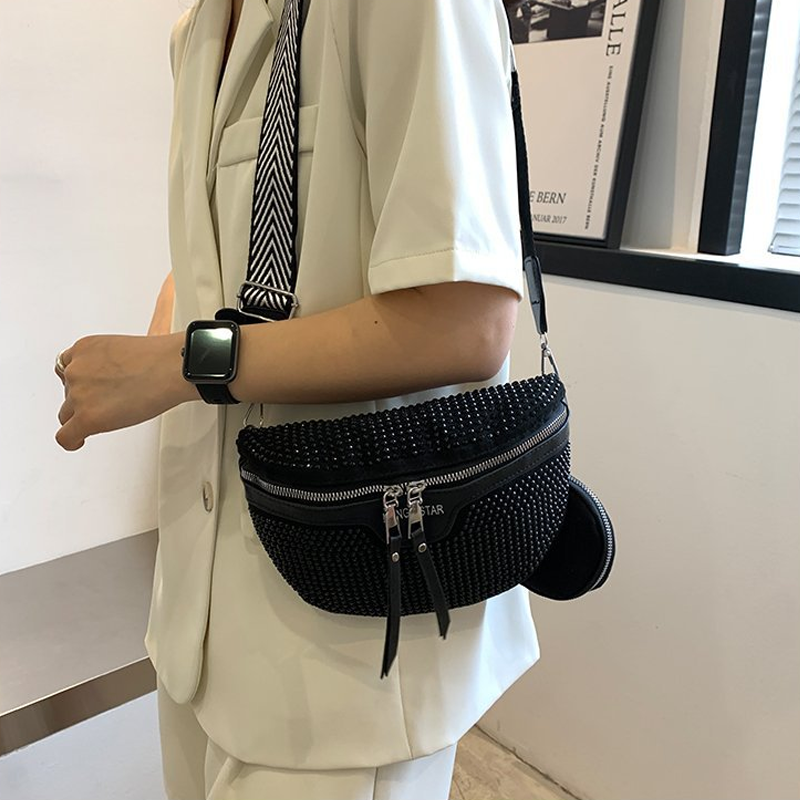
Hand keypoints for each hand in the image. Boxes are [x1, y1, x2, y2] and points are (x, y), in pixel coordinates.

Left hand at [55, 332, 194, 450]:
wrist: (171, 369)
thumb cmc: (159, 358)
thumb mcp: (122, 347)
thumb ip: (105, 361)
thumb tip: (111, 377)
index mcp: (84, 348)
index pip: (67, 368)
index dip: (79, 382)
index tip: (88, 389)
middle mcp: (76, 370)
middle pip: (68, 392)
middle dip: (85, 399)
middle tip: (109, 403)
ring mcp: (79, 394)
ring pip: (67, 414)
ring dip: (84, 417)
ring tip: (107, 418)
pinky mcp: (87, 417)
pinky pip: (66, 437)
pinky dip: (72, 440)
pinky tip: (80, 441)